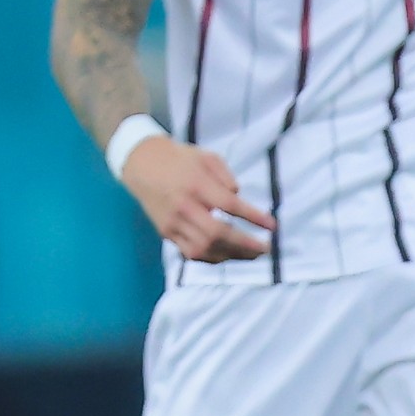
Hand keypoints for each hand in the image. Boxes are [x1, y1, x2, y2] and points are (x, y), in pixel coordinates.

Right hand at [122, 135, 271, 262]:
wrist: (142, 166)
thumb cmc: (181, 160)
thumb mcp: (207, 158)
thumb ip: (226, 177)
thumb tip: (238, 197)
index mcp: (196, 185)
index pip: (229, 205)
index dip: (253, 217)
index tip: (272, 226)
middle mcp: (183, 207)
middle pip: (217, 233)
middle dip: (246, 244)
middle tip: (266, 248)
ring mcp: (173, 222)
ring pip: (204, 247)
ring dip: (232, 254)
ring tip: (252, 254)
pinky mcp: (166, 232)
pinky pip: (190, 252)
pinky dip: (212, 257)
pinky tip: (229, 255)